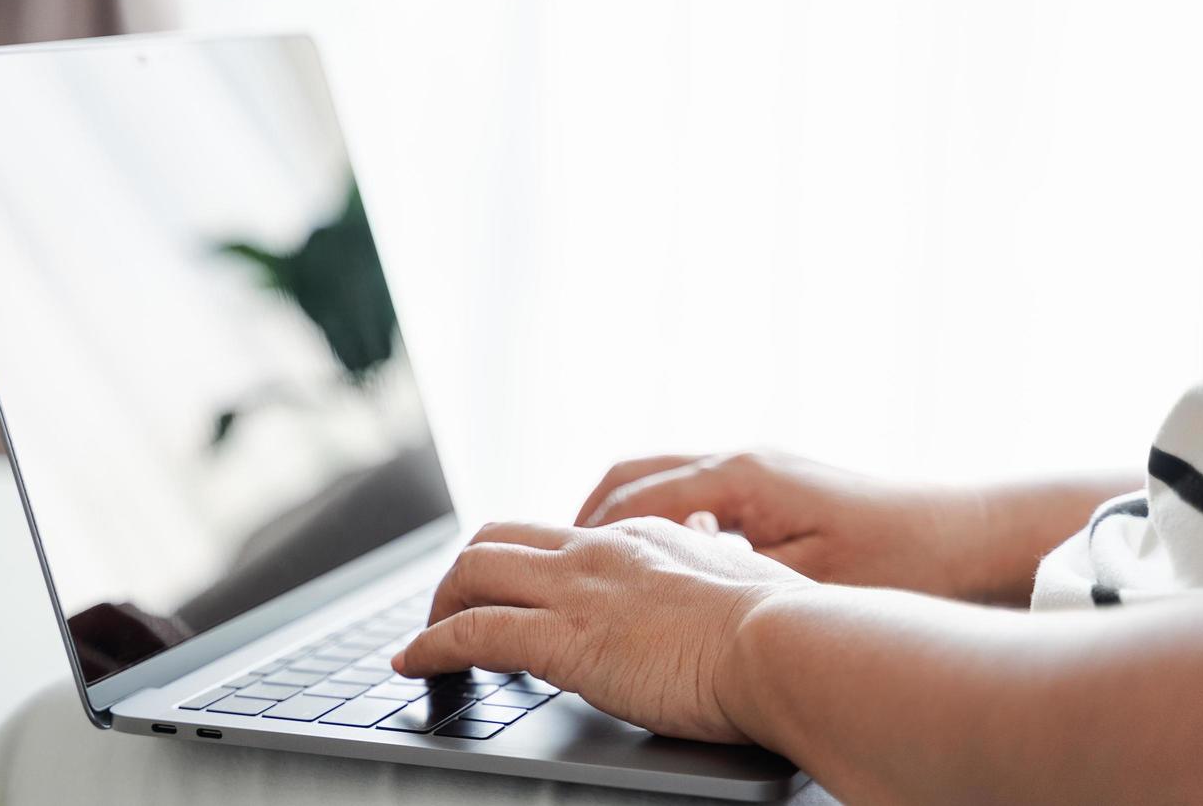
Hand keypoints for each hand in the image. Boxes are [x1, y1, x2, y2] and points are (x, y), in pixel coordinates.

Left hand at [391, 518, 811, 742]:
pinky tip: (415, 664)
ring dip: (438, 606)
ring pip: (472, 572)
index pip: (559, 537)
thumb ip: (719, 572)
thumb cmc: (786, 627)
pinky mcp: (564, 639)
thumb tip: (723, 561)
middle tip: (450, 609)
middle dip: (463, 573)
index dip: (523, 563)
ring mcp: (576, 590)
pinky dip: (431, 647)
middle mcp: (598, 551)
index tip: (511, 590)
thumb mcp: (747, 582)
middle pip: (498, 538)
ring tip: (423, 641)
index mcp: (641, 539)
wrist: (787, 645)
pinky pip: (472, 632)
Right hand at [576, 450, 986, 599]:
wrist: (970, 536)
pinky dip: (661, 519)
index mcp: (740, 478)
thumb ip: (730, 576)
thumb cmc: (900, 559)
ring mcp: (757, 470)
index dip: (587, 534)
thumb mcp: (809, 580)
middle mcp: (741, 462)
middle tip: (554, 557)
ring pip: (661, 479)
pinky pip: (694, 493)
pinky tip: (663, 559)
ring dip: (622, 515)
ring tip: (593, 559)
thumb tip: (667, 583)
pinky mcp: (774, 486)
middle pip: (633, 476)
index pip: (635, 499)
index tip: (555, 565)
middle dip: (588, 515)